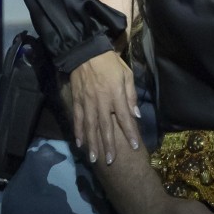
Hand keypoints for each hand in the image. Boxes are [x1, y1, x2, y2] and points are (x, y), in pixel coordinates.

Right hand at [70, 50, 141, 164]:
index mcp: (115, 95)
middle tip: (112, 162)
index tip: (135, 147)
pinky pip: (78, 119)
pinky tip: (80, 144)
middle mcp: (101, 101)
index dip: (130, 133)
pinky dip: (79, 132)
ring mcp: (87, 102)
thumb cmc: (109, 62)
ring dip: (93, 144)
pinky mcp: (77, 100)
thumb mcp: (126, 74)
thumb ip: (131, 96)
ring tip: (94, 159)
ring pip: (90, 127)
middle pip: (106, 127)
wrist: (85, 51)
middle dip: (109, 146)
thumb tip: (136, 115)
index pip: (124, 118)